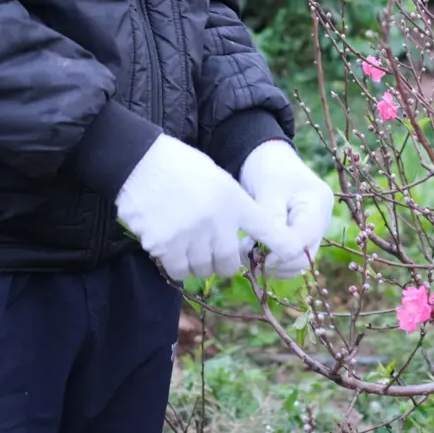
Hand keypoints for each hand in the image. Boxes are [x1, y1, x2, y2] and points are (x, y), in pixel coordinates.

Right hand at [115, 135, 296, 281]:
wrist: (140, 161)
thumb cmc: (180, 167)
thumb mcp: (218, 179)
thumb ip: (233, 208)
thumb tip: (240, 241)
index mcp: (232, 200)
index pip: (266, 228)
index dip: (283, 245)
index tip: (293, 253)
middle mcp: (215, 220)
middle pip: (230, 263)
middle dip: (225, 262)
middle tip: (215, 252)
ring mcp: (189, 235)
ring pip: (203, 270)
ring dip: (199, 264)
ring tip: (189, 244)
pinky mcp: (164, 246)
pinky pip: (178, 270)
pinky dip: (177, 264)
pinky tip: (171, 245)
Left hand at [238, 140, 334, 279]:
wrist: (266, 158)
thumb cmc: (268, 168)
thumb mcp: (269, 189)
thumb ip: (272, 219)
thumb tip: (272, 253)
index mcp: (318, 204)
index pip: (304, 242)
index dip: (279, 252)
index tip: (252, 251)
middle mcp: (320, 221)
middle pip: (304, 256)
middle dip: (274, 260)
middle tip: (246, 253)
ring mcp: (312, 230)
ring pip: (296, 262)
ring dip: (271, 262)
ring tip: (246, 250)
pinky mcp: (300, 237)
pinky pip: (289, 258)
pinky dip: (271, 259)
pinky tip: (252, 249)